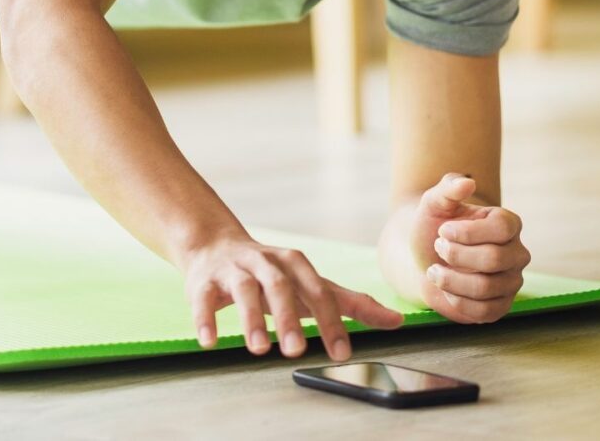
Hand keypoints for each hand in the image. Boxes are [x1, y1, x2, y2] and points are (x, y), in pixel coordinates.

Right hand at [182, 236, 405, 359]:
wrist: (215, 246)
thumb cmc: (272, 274)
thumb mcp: (310, 284)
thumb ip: (351, 303)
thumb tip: (397, 321)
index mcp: (294, 263)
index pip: (318, 291)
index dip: (330, 321)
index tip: (341, 353)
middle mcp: (265, 262)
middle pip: (279, 286)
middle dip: (288, 318)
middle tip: (296, 351)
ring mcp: (233, 269)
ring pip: (243, 290)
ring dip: (250, 318)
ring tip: (258, 348)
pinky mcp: (204, 280)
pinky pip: (202, 298)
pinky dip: (205, 318)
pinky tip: (209, 341)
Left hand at [410, 172, 530, 323]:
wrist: (425, 258)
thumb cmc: (434, 226)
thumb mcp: (435, 204)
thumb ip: (448, 189)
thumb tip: (467, 182)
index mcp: (508, 223)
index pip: (503, 228)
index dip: (469, 232)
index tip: (443, 230)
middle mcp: (517, 253)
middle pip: (494, 259)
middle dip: (456, 255)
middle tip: (437, 248)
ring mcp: (512, 282)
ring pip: (486, 288)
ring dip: (450, 280)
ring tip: (434, 270)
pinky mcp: (500, 307)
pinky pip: (483, 312)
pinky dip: (456, 301)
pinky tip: (445, 289)